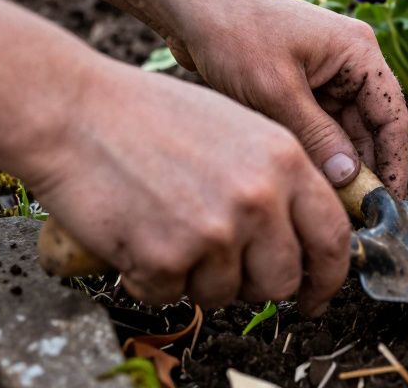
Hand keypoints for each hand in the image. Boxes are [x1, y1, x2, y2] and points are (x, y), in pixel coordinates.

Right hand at [29, 59, 349, 314]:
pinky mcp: (167, 257)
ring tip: (168, 230)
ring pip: (226, 294)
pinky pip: (170, 296)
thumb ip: (280, 177)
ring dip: (197, 278)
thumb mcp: (242, 128)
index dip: (330, 275)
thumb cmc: (151, 116)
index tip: (318, 293)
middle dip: (255, 283)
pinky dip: (149, 278)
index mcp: (286, 161)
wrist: (74, 112)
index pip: (333, 236)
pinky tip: (136, 235)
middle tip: (224, 266)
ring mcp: (216, 230)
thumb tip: (304, 233)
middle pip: (282, 279)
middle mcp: (260, 197)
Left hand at [167, 0, 407, 196]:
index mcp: (359, 53)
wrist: (187, 4)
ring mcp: (324, 75)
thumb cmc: (233, 33)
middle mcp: (349, 63)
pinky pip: (316, 128)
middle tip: (351, 216)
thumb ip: (317, 137)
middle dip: (361, 170)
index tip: (386, 205)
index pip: (392, 116)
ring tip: (324, 205)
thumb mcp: (276, 91)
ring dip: (334, 164)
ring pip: (341, 132)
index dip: (395, 163)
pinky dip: (312, 152)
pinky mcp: (298, 86)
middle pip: (369, 129)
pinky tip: (303, 181)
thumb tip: (349, 180)